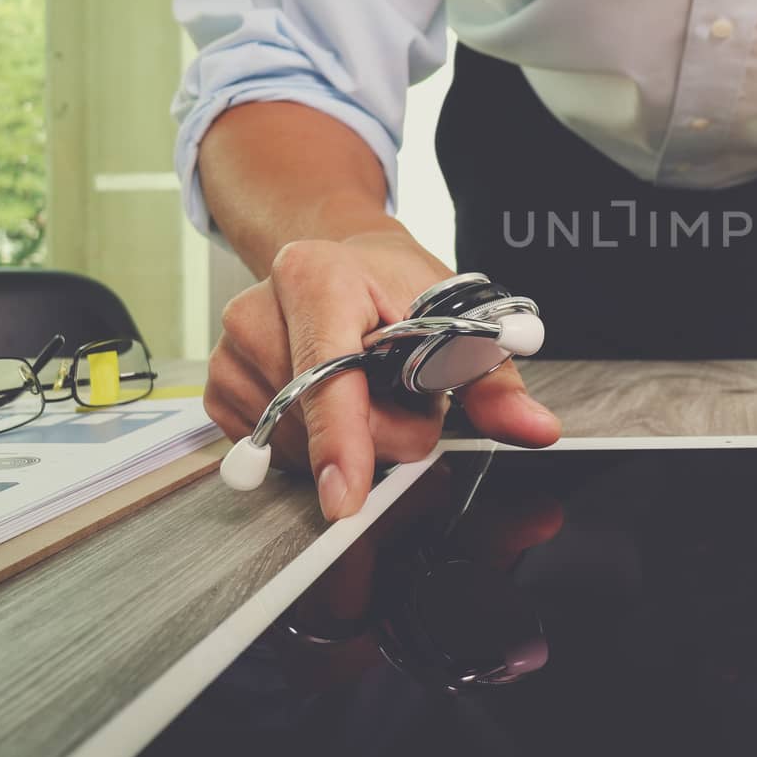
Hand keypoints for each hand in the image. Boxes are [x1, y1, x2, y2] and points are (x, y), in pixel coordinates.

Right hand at [204, 229, 561, 518]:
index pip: (328, 378)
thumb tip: (535, 426)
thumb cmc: (400, 285)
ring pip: (300, 446)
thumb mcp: (459, 315)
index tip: (345, 496)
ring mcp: (231, 352)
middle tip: (405, 386)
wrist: (347, 260)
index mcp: (317, 278)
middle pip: (325, 423)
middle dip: (382, 429)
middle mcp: (258, 310)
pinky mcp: (221, 388)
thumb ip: (495, 379)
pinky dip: (315, 443)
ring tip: (367, 385)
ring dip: (351, 438)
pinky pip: (274, 450)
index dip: (342, 441)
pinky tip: (333, 402)